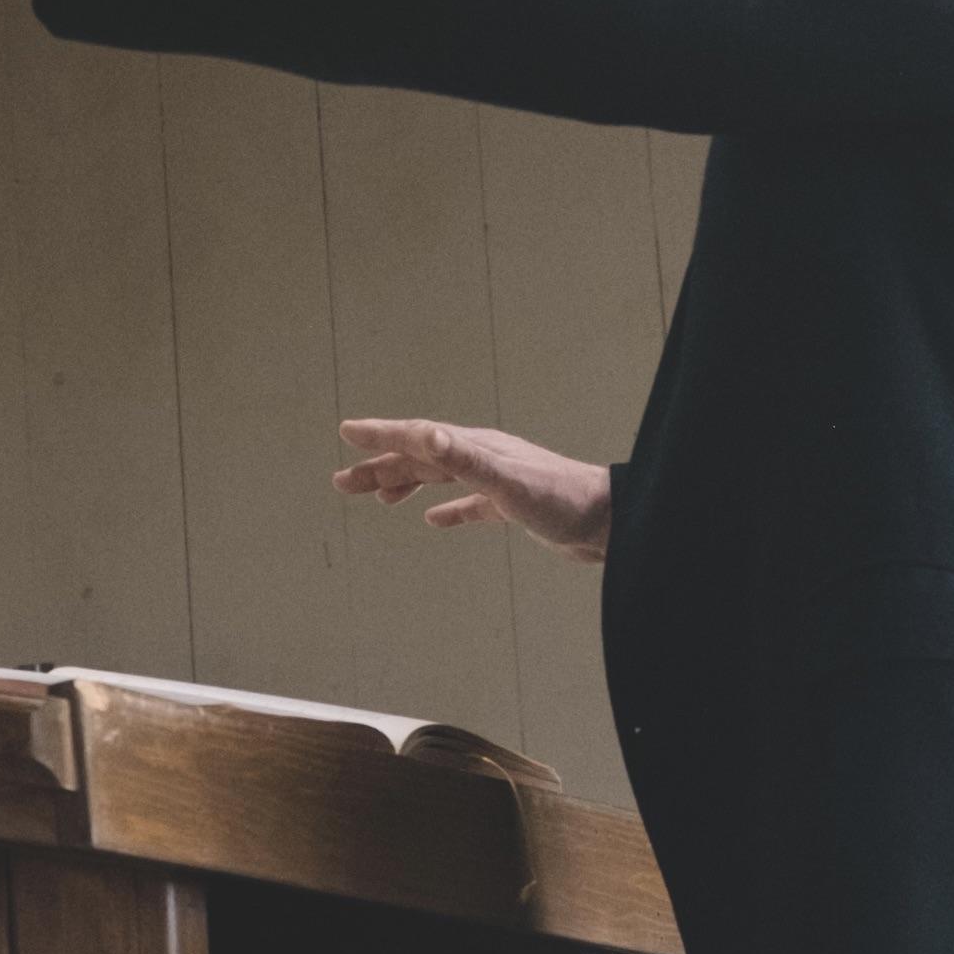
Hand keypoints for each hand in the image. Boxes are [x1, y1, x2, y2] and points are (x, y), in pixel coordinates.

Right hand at [333, 417, 616, 561]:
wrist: (611, 522)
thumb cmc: (562, 500)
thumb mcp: (505, 481)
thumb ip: (463, 458)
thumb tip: (423, 433)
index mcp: (476, 448)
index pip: (418, 436)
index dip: (381, 435)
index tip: (346, 431)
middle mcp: (484, 458)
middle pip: (422, 457)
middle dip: (380, 466)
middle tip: (342, 482)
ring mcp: (498, 480)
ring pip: (441, 477)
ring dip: (407, 483)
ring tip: (378, 498)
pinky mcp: (513, 506)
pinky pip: (470, 504)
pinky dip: (447, 509)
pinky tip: (433, 519)